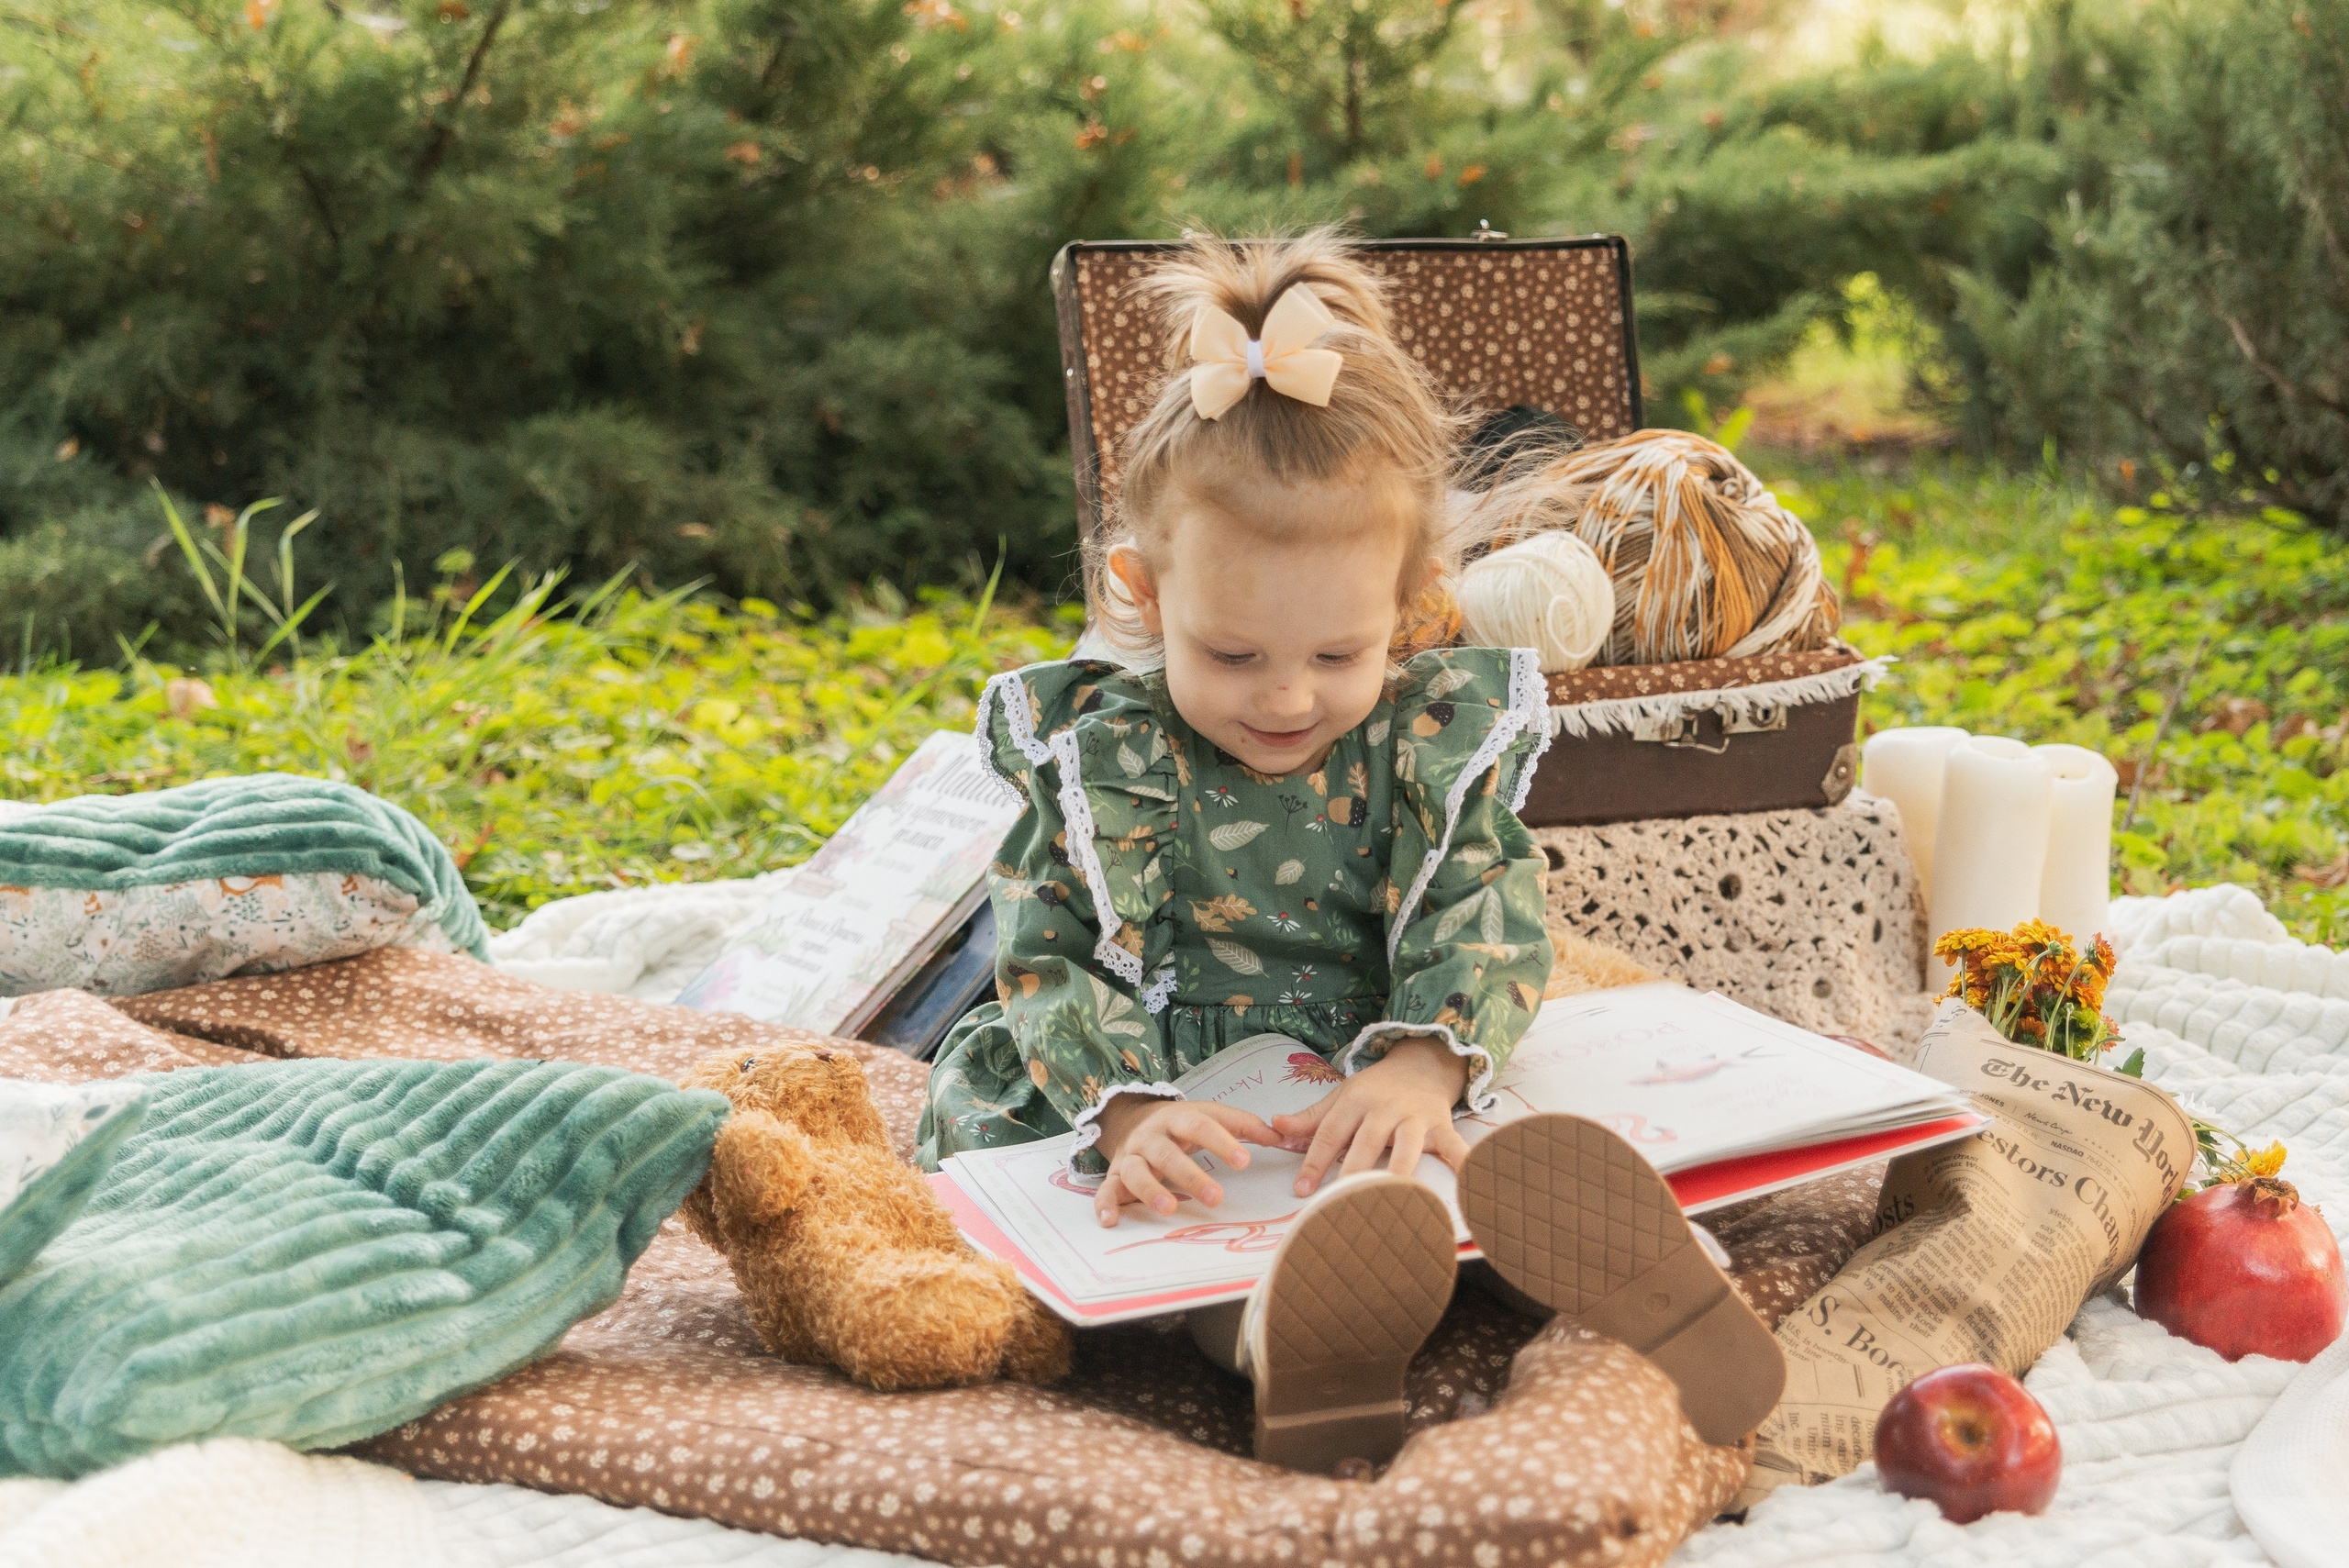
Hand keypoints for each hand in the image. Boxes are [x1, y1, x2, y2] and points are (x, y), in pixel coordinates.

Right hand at [1092, 1095, 1281, 1227]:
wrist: (1132, 1118)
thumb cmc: (1181, 1124)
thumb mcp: (1209, 1115)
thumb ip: (1244, 1125)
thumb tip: (1283, 1137)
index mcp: (1178, 1118)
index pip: (1201, 1126)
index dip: (1222, 1142)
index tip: (1244, 1161)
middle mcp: (1152, 1136)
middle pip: (1168, 1153)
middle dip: (1190, 1175)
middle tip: (1216, 1199)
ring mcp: (1132, 1155)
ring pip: (1138, 1171)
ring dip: (1151, 1190)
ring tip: (1169, 1208)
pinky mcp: (1116, 1175)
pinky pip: (1107, 1189)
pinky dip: (1105, 1204)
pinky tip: (1112, 1220)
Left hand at [1272, 1037, 1470, 1196]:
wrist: (1421, 1065)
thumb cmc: (1375, 1089)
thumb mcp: (1341, 1096)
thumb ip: (1310, 1117)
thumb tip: (1274, 1127)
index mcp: (1356, 1101)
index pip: (1330, 1134)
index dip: (1314, 1162)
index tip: (1300, 1190)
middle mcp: (1386, 1109)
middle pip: (1366, 1143)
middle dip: (1352, 1172)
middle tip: (1338, 1203)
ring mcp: (1416, 1118)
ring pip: (1406, 1148)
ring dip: (1398, 1173)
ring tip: (1389, 1199)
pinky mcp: (1442, 1127)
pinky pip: (1455, 1147)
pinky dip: (1463, 1164)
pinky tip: (1468, 1185)